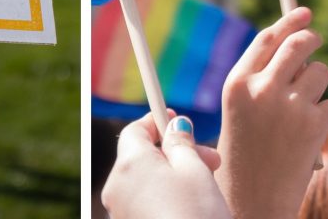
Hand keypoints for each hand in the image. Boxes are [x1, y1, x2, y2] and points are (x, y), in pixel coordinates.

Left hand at [101, 113, 227, 218]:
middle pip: (141, 156)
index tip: (174, 119)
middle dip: (173, 152)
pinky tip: (190, 204)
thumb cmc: (196, 215)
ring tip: (206, 184)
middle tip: (210, 157)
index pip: (134, 130)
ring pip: (145, 181)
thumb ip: (181, 143)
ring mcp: (120, 212)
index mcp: (129, 164)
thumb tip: (174, 127)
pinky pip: (144, 202)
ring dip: (172, 175)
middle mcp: (116, 187)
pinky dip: (164, 196)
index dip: (156, 121)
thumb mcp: (195, 170)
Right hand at [215, 6, 327, 218]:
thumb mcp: (241, 111)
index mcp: (236, 84)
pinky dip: (324, 117)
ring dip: (317, 85)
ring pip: (320, 73)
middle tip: (317, 39)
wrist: (253, 201)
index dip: (289, 21)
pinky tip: (307, 136)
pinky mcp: (314, 125)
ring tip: (301, 112)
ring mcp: (289, 106)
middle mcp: (262, 89)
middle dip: (312, 38)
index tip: (305, 12)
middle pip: (299, 44)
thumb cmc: (246, 155)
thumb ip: (262, 78)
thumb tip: (298, 42)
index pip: (267, 38)